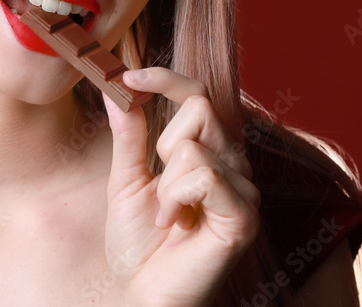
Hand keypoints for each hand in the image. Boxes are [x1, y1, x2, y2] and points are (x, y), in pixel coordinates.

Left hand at [100, 67, 260, 306]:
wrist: (141, 294)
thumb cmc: (138, 244)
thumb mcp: (126, 179)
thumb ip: (129, 133)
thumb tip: (116, 86)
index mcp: (210, 152)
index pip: (198, 94)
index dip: (166, 78)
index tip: (128, 76)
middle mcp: (234, 164)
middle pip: (200, 108)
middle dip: (164, 146)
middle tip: (159, 189)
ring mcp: (244, 189)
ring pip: (196, 147)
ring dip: (166, 185)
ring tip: (167, 216)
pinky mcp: (245, 215)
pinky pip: (206, 176)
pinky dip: (176, 199)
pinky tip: (176, 224)